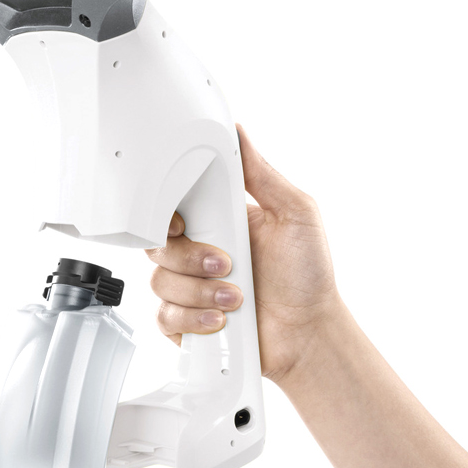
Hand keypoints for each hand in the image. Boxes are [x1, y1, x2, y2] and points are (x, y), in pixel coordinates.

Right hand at [146, 124, 338, 383]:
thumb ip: (262, 175)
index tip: (182, 224)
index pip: (173, 207)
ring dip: (199, 293)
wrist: (309, 334)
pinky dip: (192, 319)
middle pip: (158, 246)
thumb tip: (239, 133)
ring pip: (160, 282)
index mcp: (219, 222)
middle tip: (226, 265)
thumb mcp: (297, 212)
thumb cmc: (309, 277)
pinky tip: (220, 320)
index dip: (167, 214)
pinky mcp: (187, 321)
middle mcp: (200, 253)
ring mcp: (191, 289)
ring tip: (236, 298)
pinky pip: (164, 316)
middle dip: (190, 259)